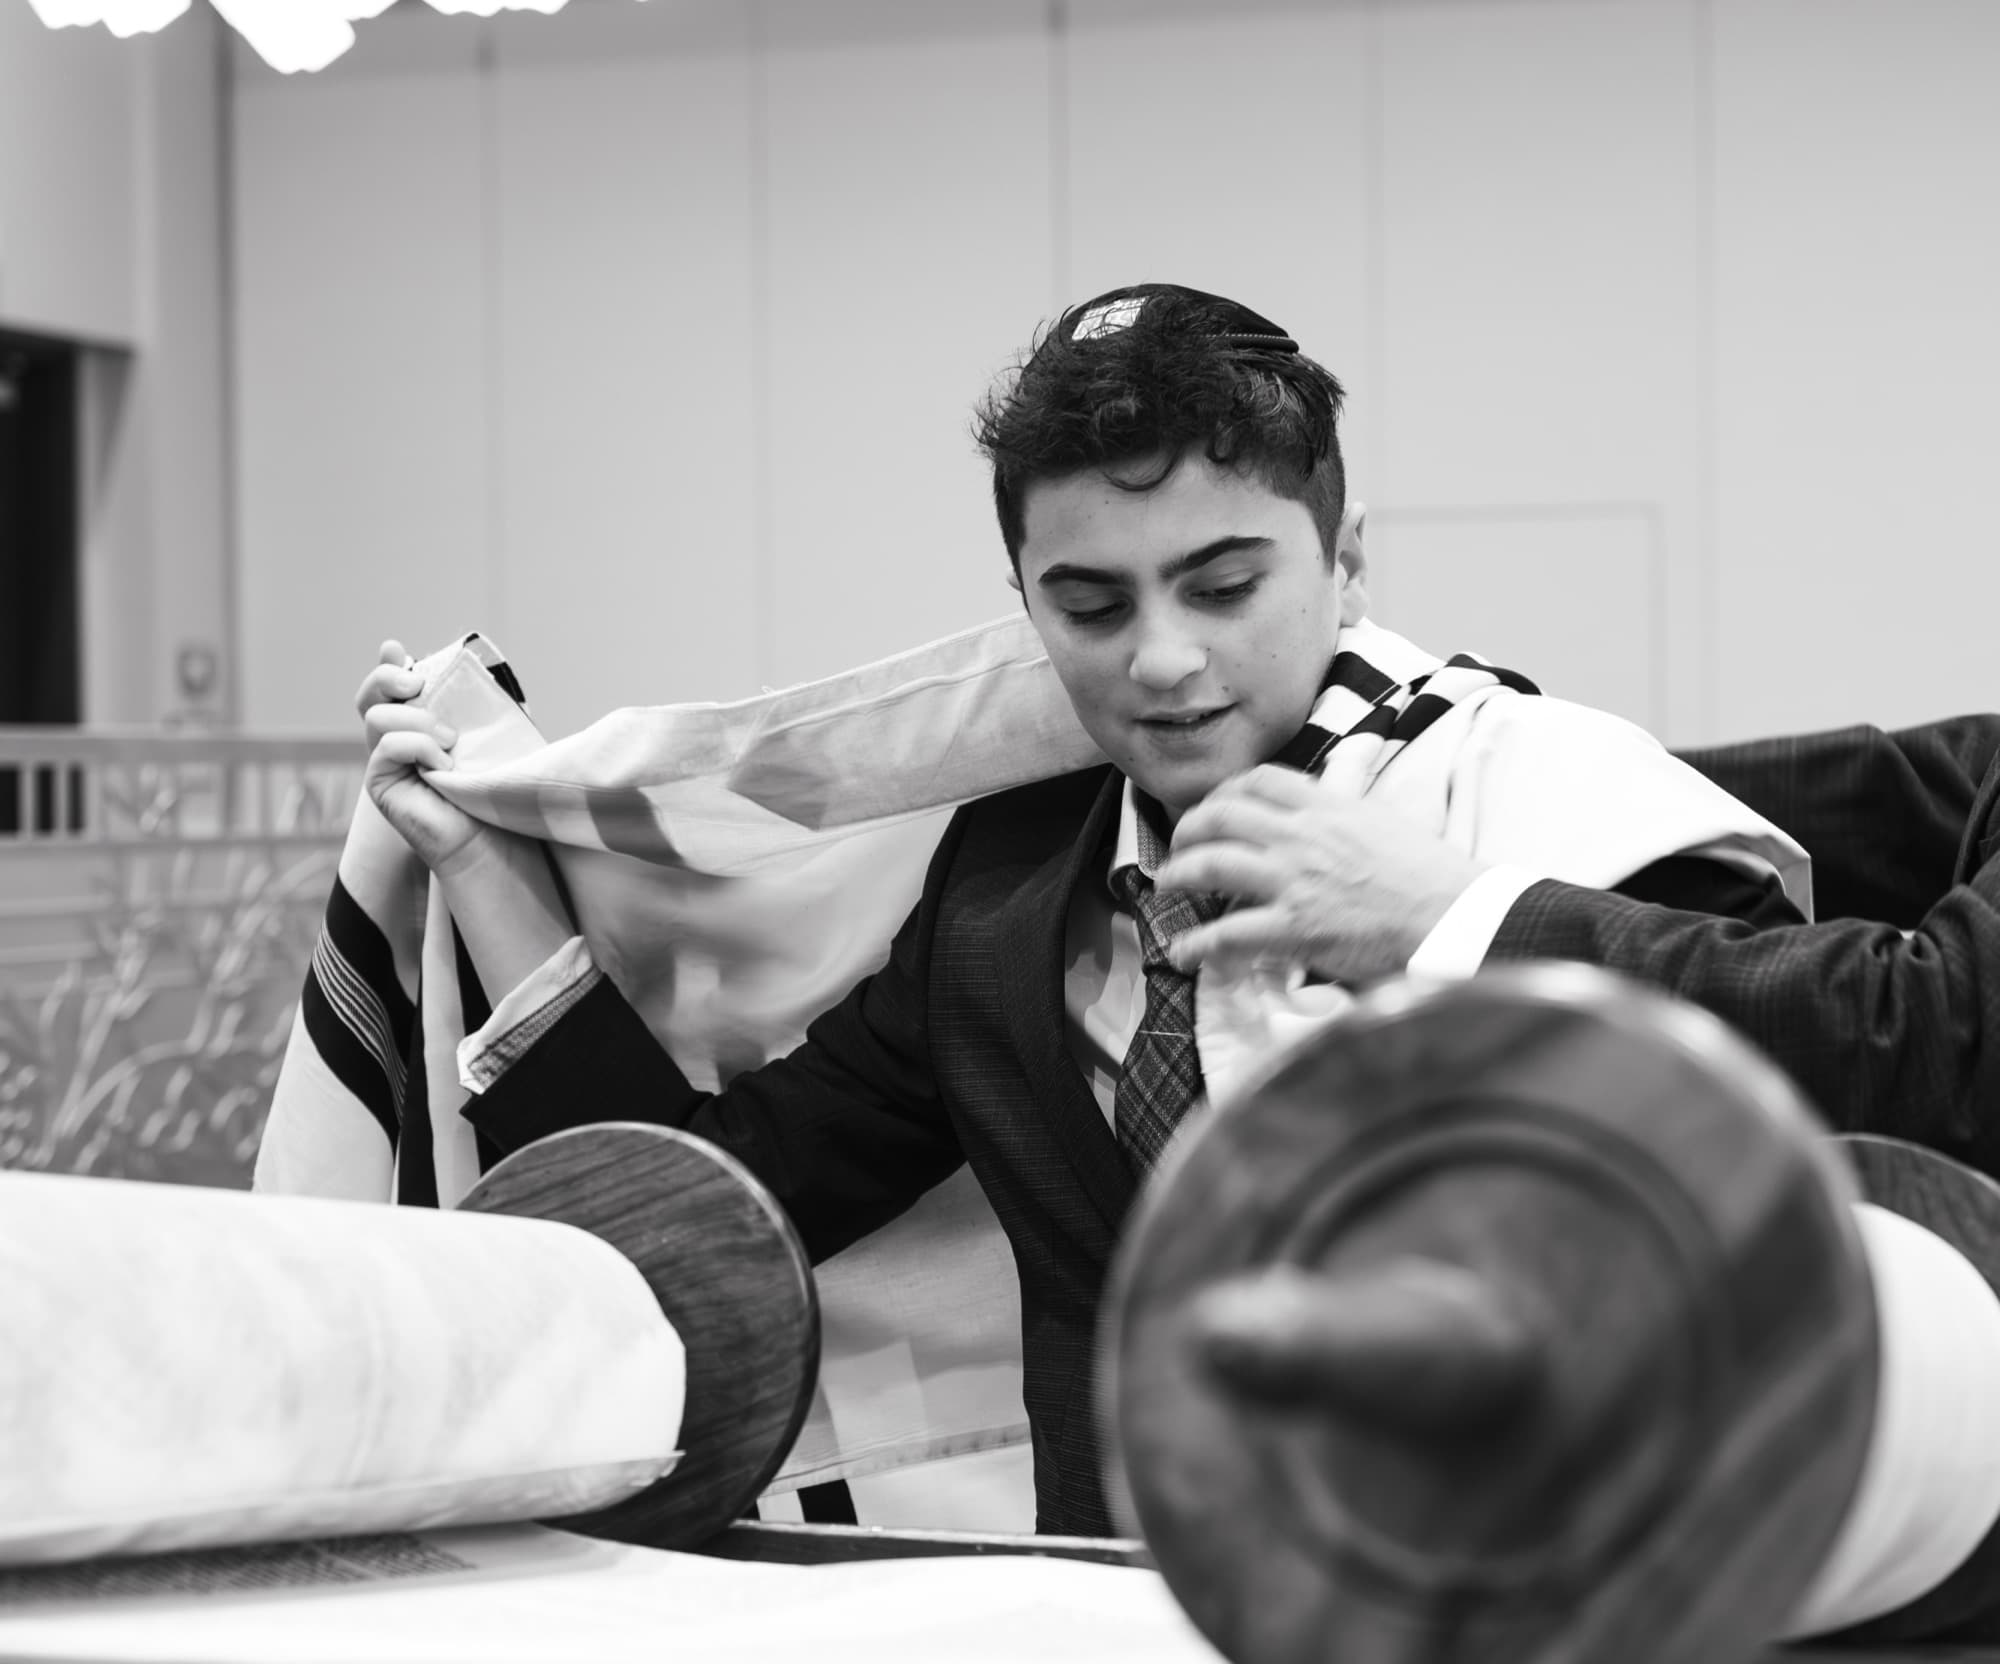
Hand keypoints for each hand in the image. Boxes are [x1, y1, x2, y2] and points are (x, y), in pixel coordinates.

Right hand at [357, 637, 490, 877]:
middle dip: (388, 678)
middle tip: (417, 686)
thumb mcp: (487, 735)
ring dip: (419, 721)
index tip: (396, 649)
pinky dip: (418, 747)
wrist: (493, 834)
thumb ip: (472, 705)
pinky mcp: (380, 783)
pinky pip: (388, 746)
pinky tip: (443, 765)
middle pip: (370, 696)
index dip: (388, 666)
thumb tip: (473, 669)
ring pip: (378, 717)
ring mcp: (385, 761)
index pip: (390, 688)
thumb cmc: (494, 787)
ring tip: (451, 743)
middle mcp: (395, 741)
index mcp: (417, 725)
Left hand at [1154, 765, 1485, 984]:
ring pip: (1212, 865)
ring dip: (1179, 875)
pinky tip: (1183, 951)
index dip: (1226, 791)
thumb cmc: (1432, 876)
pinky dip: (1197, 943)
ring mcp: (1295, 881)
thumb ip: (1350, 801)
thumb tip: (1346, 769)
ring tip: (1168, 888)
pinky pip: (1229, 933)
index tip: (1216, 806)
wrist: (1455, 916)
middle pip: (1222, 817)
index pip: (1260, 781)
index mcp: (1328, 806)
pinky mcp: (1295, 929)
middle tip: (1180, 847)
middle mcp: (1303, 836)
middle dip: (1189, 830)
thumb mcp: (1385, 819)